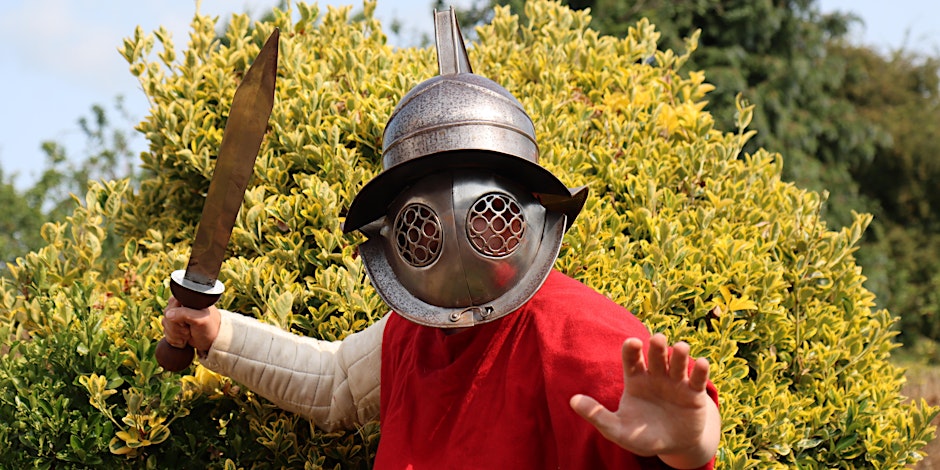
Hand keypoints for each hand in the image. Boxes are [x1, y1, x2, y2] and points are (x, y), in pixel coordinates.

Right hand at [161, 297, 221, 353]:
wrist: (213, 341)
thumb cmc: (211, 327)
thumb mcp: (200, 319)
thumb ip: (185, 314)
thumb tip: (168, 314)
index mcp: (187, 299)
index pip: (171, 304)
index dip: (177, 316)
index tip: (187, 322)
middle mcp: (180, 306)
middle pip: (166, 317)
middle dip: (177, 328)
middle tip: (189, 329)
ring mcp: (176, 317)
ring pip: (165, 326)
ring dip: (176, 335)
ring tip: (189, 334)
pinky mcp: (174, 327)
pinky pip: (166, 334)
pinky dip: (175, 340)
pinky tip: (185, 339)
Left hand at [569, 333, 719, 468]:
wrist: (672, 447)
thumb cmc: (641, 435)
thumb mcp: (617, 429)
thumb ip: (597, 415)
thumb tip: (572, 401)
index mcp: (636, 380)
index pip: (632, 358)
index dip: (632, 349)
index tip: (632, 342)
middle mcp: (656, 376)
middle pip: (656, 355)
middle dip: (657, 346)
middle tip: (657, 340)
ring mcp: (676, 383)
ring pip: (678, 361)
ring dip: (679, 353)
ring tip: (680, 349)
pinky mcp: (694, 395)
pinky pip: (698, 378)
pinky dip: (700, 369)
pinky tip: (700, 363)